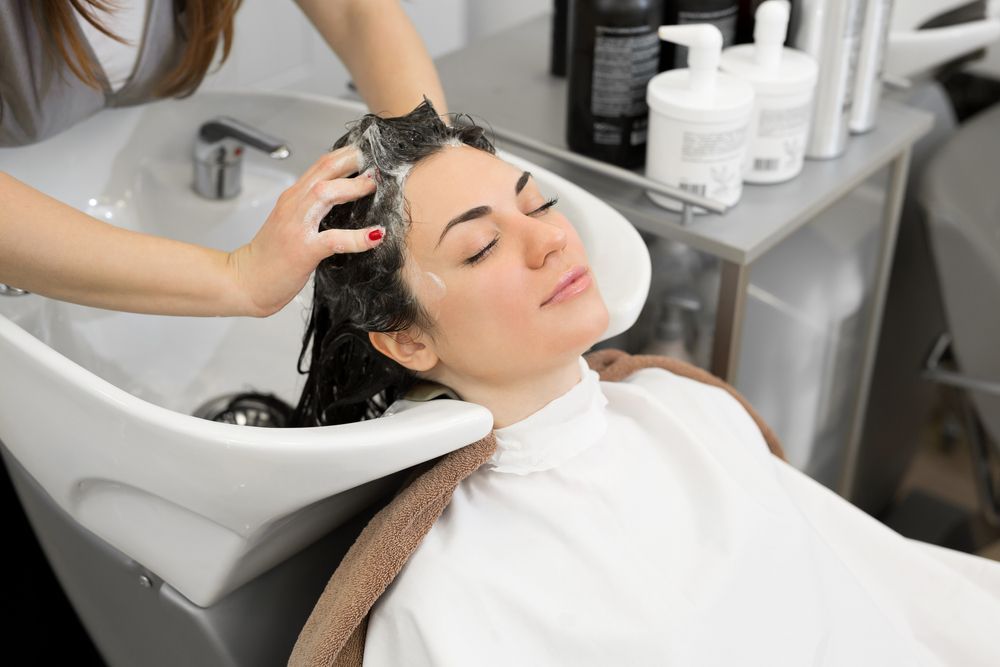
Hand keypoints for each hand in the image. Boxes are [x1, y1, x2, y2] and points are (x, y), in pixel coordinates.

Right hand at [227, 146, 381, 316]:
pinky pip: (335, 239)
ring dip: (354, 187)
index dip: (347, 155)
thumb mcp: (291, 223)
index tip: (369, 153)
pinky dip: (358, 237)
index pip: (321, 165)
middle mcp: (294, 206)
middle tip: (378, 163)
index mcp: (293, 198)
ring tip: (374, 187)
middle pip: (325, 170)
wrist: (246, 281)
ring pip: (326, 194)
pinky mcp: (304, 250)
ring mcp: (297, 226)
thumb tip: (344, 201)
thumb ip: (312, 209)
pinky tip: (376, 235)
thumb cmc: (271, 256)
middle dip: (353, 161)